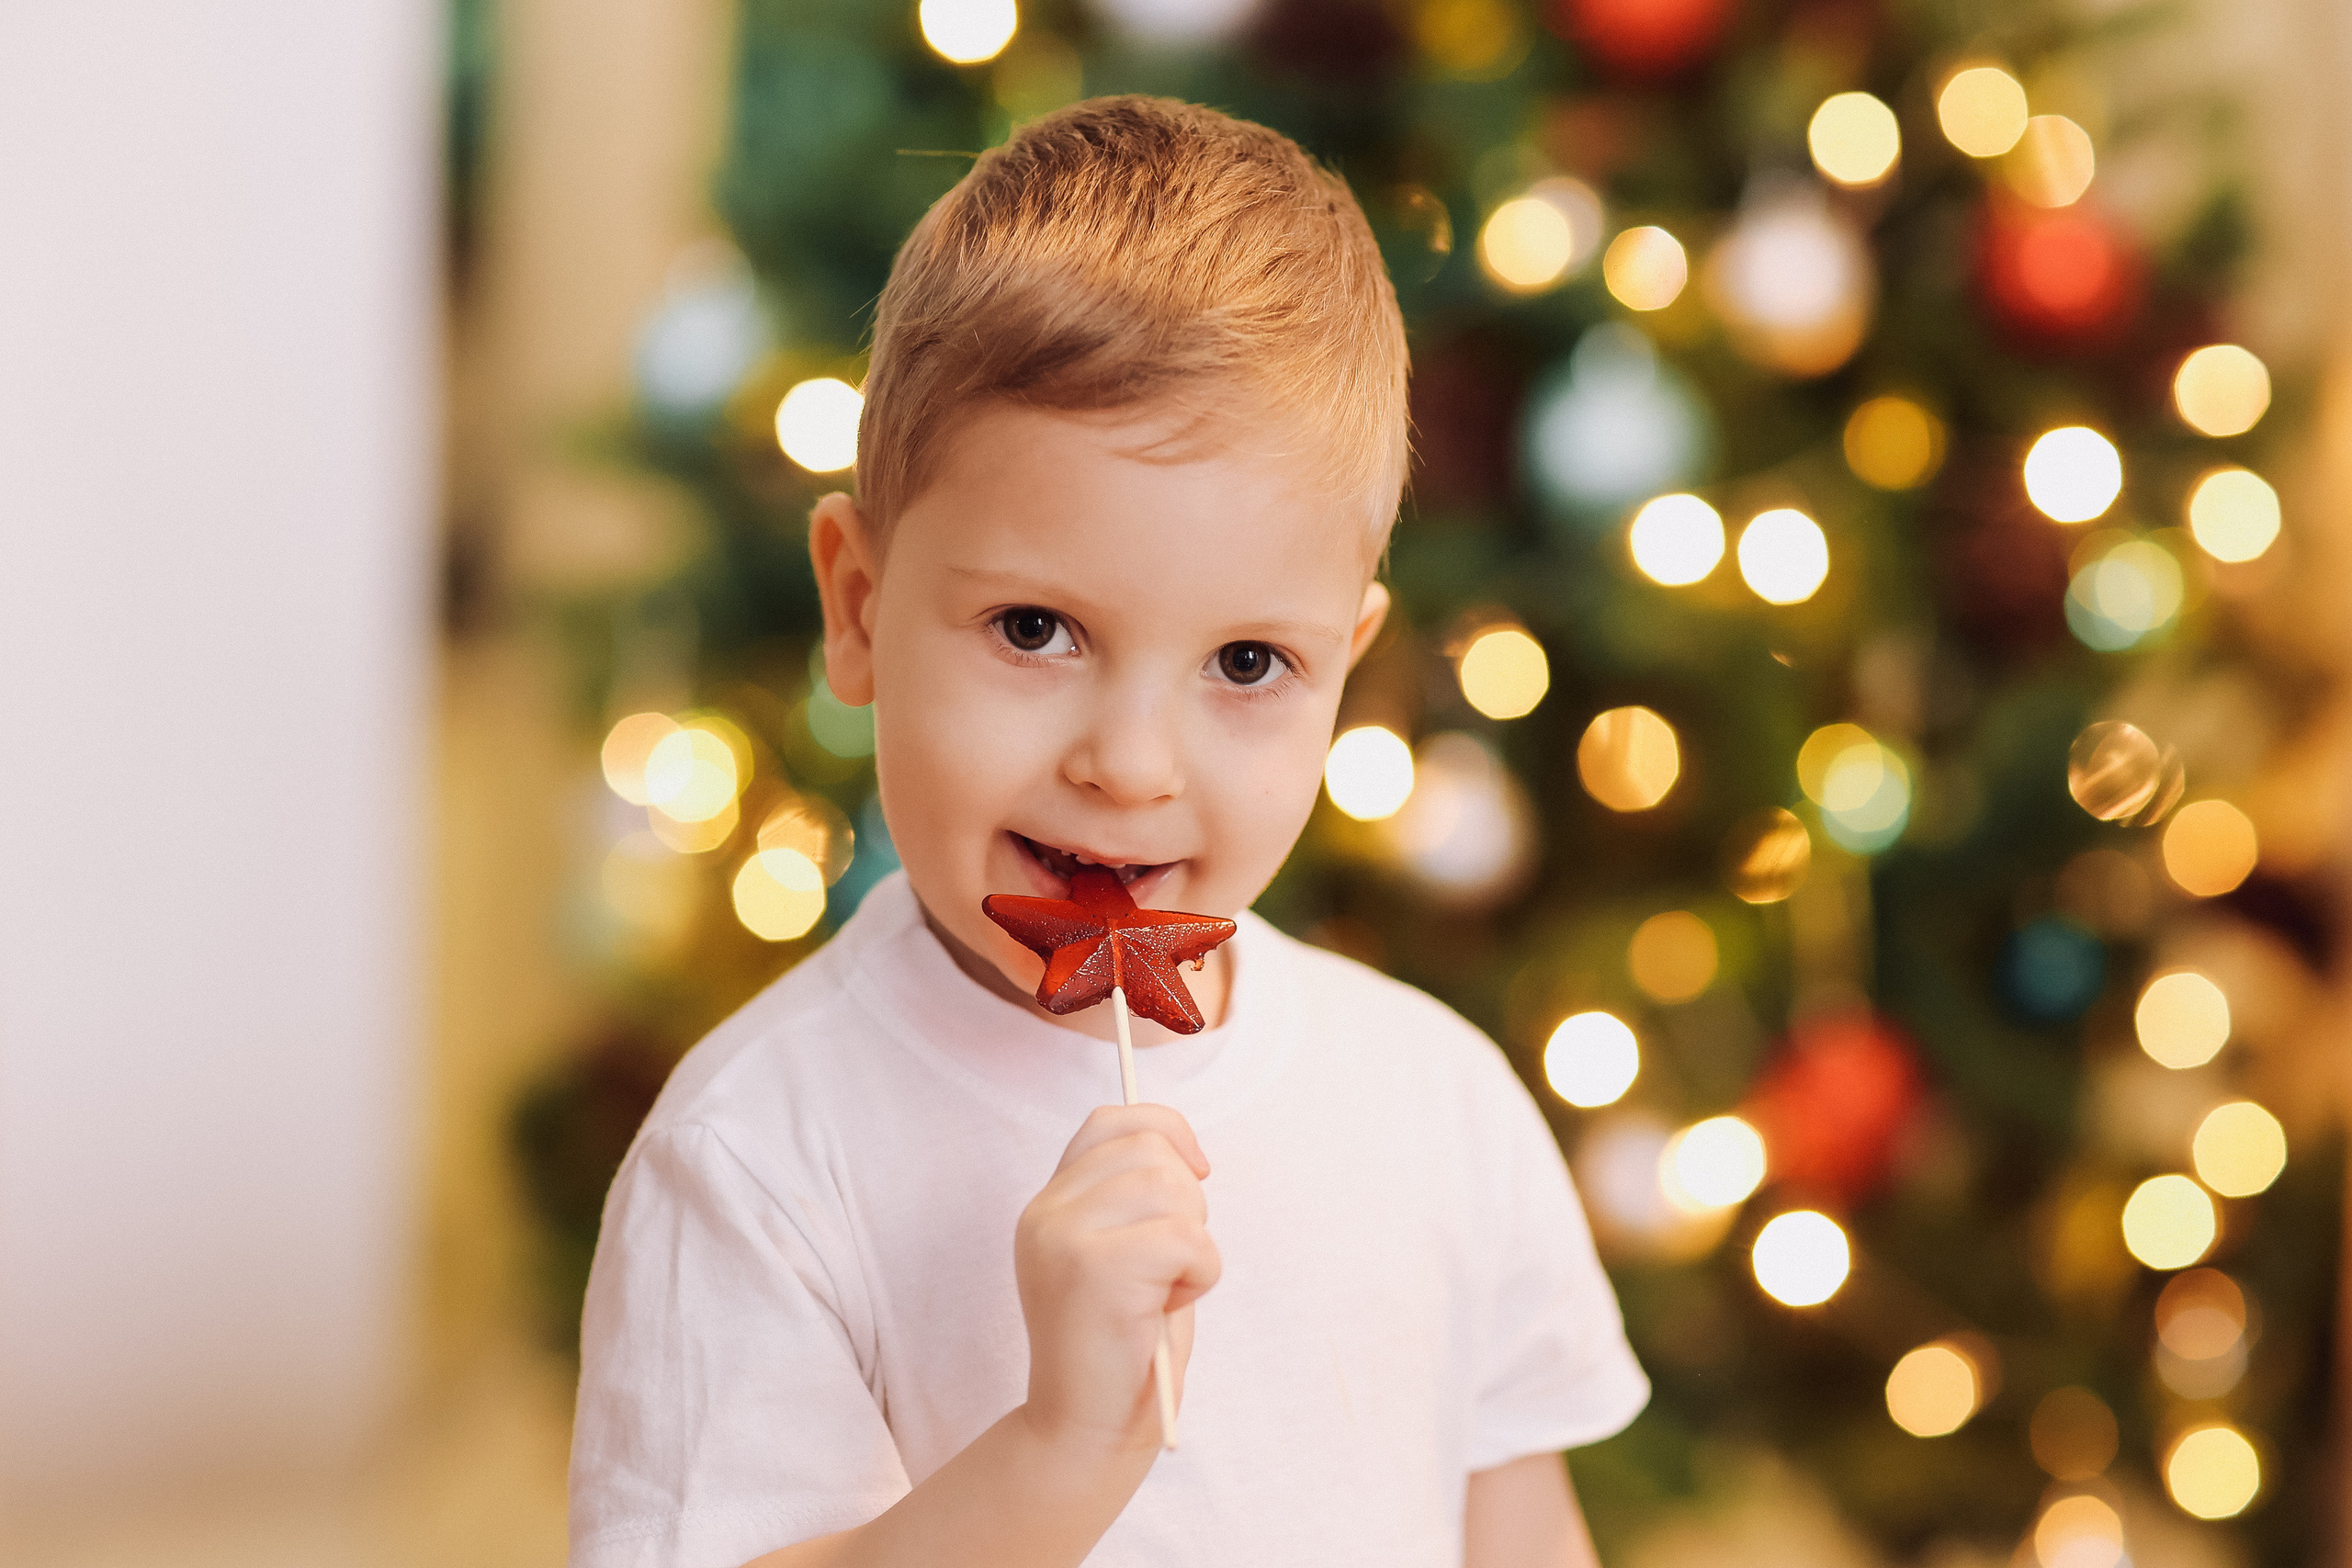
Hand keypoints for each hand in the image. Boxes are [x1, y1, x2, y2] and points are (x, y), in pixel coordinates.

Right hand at [1014, 1104, 1218, 1453]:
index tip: (1198, 1172)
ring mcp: (1064, 1237)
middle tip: (1172, 1263)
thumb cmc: (1120, 1345)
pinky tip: (1167, 1307)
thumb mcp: (1119, 1255)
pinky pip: (1188, 1238)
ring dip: (1195, 1241)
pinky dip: (1201, 1274)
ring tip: (1166, 1288)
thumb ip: (1132, 1198)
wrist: (1087, 1429)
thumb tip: (1183, 1147)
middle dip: (1188, 1202)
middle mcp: (1046, 1213)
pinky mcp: (1096, 1269)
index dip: (1166, 1130)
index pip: (1109, 1122)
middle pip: (1150, 1151)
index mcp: (1049, 1205)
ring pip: (1171, 1189)